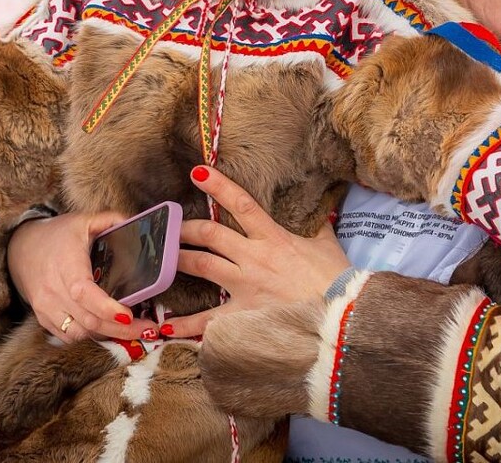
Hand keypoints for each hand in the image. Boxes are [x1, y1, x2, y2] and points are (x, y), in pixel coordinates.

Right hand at [7, 212, 160, 343]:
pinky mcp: (44, 319)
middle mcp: (53, 290)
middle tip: (148, 329)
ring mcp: (46, 308)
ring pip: (79, 333)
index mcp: (66, 265)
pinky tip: (110, 333)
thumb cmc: (56, 235)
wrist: (19, 248)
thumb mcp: (82, 220)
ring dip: (108, 336)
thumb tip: (135, 222)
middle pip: (88, 320)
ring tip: (133, 333)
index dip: (106, 307)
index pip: (84, 292)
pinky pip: (69, 338)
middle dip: (121, 329)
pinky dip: (90, 339)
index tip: (129, 314)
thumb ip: (110, 220)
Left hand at [166, 166, 349, 337]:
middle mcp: (254, 259)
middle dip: (186, 227)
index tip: (199, 173)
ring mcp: (246, 287)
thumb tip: (323, 212)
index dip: (219, 186)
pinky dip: (186, 325)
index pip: (241, 205)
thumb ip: (318, 228)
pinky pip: (208, 321)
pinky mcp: (243, 316)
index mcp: (274, 238)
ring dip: (179, 260)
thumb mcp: (328, 247)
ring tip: (160, 259)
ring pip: (202, 266)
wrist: (341, 318)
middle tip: (169, 225)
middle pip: (210, 234)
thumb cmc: (338, 282)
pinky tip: (165, 326)